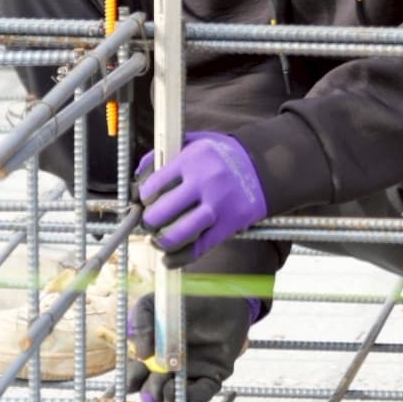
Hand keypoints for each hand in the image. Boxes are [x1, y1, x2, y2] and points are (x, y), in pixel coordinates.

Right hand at [125, 289, 255, 401]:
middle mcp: (167, 371)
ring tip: (168, 388)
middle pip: (152, 393)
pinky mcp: (211, 376)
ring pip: (174, 398)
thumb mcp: (153, 305)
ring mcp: (188, 375)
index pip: (134, 377)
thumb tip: (142, 354)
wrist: (217, 294)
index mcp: (149, 357)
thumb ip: (141, 323)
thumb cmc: (181, 302)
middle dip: (150, 394)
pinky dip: (192, 398)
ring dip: (168, 398)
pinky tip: (185, 393)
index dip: (131, 381)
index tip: (134, 376)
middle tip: (154, 385)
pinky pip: (201, 395)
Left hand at [135, 132, 268, 266]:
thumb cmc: (223, 155)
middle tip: (149, 223)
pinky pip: (200, 247)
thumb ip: (165, 154)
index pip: (155, 184)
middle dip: (149, 221)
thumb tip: (138, 174)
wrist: (264, 165)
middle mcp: (205, 182)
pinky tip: (170, 259)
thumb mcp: (196, 142)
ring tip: (158, 241)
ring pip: (179, 233)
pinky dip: (180, 258)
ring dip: (162, 242)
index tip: (145, 201)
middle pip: (163, 211)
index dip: (144, 196)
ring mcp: (218, 205)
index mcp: (193, 159)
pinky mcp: (230, 224)